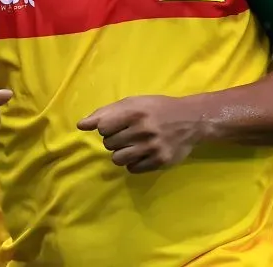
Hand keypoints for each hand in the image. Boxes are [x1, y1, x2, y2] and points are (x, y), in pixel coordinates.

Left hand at [78, 95, 204, 172]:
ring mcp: (153, 147)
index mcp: (135, 111)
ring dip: (121, 153)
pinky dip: (133, 163)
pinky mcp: (161, 161)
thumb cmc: (156, 108)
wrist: (191, 120)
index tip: (116, 125)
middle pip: (109, 144)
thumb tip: (80, 125)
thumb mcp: (132, 103)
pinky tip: (142, 153)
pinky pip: (133, 169)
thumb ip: (105, 113)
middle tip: (128, 134)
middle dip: (114, 140)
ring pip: (118, 159)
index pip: (102, 127)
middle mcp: (144, 129)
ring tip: (132, 145)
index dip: (105, 127)